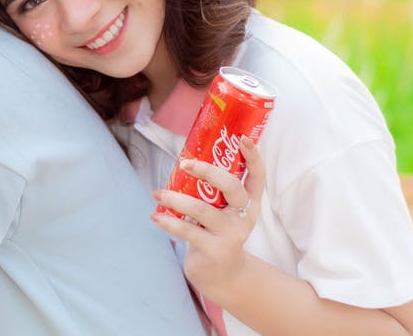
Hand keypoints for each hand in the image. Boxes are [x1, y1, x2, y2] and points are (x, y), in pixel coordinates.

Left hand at [152, 137, 265, 298]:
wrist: (222, 274)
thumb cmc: (217, 231)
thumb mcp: (222, 210)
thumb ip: (212, 189)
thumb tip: (185, 159)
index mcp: (249, 202)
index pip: (257, 176)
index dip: (253, 157)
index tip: (243, 139)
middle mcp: (244, 216)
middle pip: (232, 188)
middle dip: (208, 172)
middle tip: (185, 164)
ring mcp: (230, 234)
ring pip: (203, 211)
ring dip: (176, 199)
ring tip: (157, 193)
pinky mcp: (214, 250)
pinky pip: (188, 232)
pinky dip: (168, 222)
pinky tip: (155, 216)